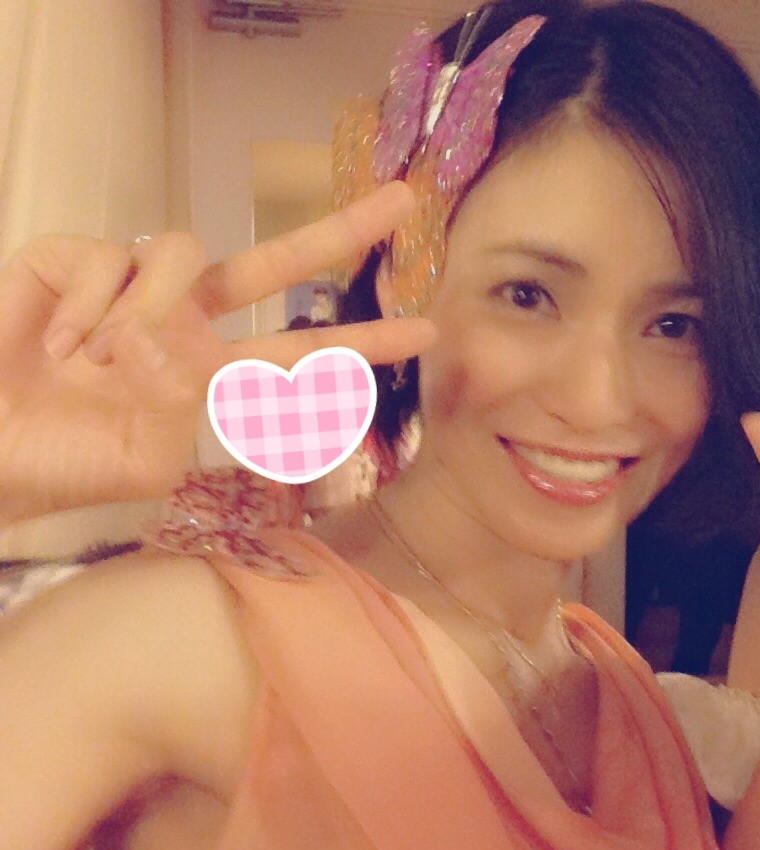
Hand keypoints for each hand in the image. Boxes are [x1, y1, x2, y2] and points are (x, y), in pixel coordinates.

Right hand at [0, 183, 434, 526]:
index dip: (362, 341)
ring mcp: (132, 284)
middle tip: (405, 201)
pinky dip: (85, 309)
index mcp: (210, 369)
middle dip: (340, 231)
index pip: (300, 350)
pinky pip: (108, 258)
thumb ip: (190, 409)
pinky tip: (59, 345)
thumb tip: (177, 344)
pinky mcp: (74, 257)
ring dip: (146, 313)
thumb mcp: (151, 460)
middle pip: (273, 262)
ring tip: (99, 364)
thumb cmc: (68, 463)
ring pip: (185, 250)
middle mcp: (183, 318)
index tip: (426, 331)